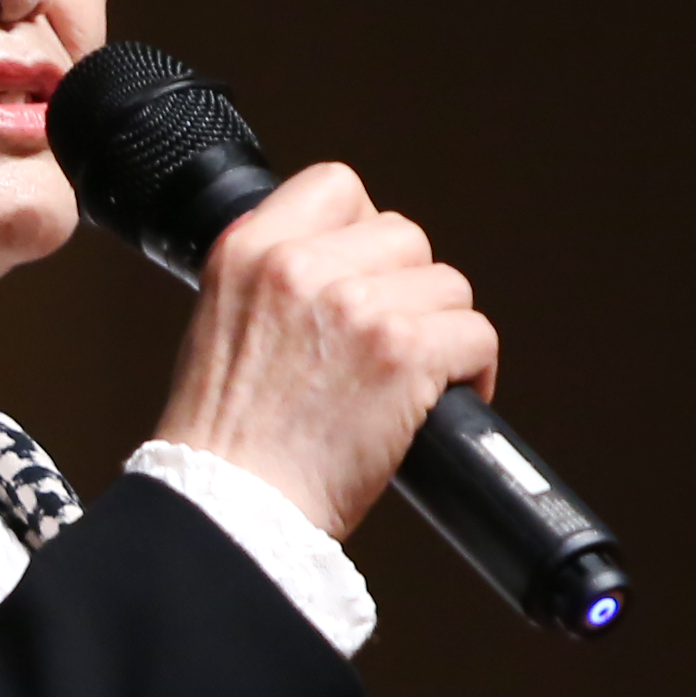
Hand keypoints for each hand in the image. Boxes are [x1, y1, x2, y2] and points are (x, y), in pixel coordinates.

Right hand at [143, 164, 494, 541]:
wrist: (226, 509)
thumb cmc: (222, 444)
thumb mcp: (220, 326)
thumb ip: (274, 282)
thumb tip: (341, 271)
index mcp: (247, 250)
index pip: (337, 187)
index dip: (363, 231)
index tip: (365, 273)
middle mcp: (298, 266)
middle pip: (405, 238)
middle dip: (406, 290)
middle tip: (389, 341)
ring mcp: (354, 306)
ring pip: (447, 286)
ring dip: (441, 332)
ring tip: (413, 377)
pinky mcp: (402, 354)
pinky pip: (475, 336)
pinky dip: (471, 373)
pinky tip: (440, 401)